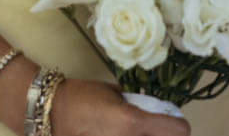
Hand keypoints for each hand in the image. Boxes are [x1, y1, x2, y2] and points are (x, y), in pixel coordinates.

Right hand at [0, 76, 189, 135]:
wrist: (49, 113)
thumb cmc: (84, 97)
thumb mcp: (118, 96)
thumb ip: (141, 108)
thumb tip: (161, 115)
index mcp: (133, 122)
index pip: (179, 132)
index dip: (179, 127)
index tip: (175, 123)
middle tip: (157, 129)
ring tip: (136, 131)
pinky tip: (121, 134)